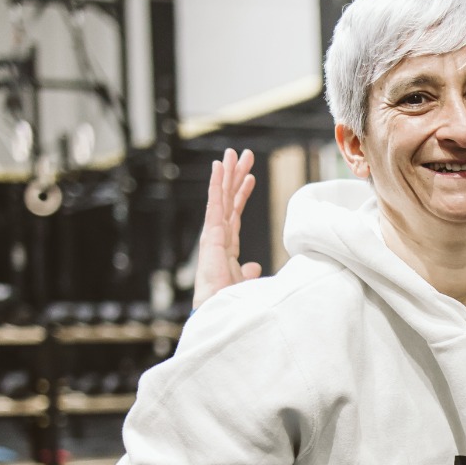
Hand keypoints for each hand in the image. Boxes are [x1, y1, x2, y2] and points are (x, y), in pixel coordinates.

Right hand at [193, 148, 262, 308]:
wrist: (218, 311)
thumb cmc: (229, 302)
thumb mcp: (245, 283)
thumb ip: (248, 273)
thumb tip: (254, 267)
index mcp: (226, 246)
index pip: (235, 213)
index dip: (242, 194)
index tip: (250, 177)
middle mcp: (218, 237)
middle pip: (229, 200)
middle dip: (235, 176)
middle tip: (242, 155)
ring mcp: (213, 234)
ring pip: (221, 197)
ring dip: (226, 174)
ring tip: (231, 153)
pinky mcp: (211, 234)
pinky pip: (215, 204)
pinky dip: (216, 184)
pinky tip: (218, 166)